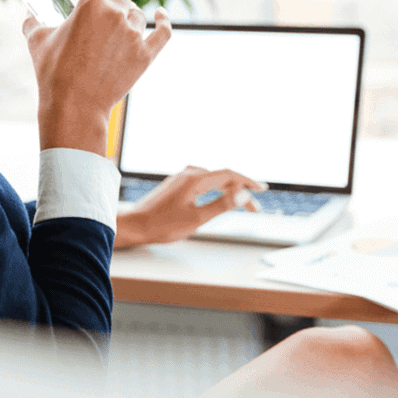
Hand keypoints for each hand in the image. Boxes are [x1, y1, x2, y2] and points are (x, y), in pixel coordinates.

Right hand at [23, 0, 172, 155]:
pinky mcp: (145, 55)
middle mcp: (115, 14)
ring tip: (118, 27)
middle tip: (105, 7)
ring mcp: (133, 34)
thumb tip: (28, 15)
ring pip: (138, 13)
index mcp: (90, 4)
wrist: (74, 105)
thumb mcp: (37, 42)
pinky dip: (164, 21)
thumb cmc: (53, 73)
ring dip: (129, 15)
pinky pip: (163, 32)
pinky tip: (161, 14)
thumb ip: (32, 23)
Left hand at [114, 166, 267, 248]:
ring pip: (212, 179)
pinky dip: (215, 188)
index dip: (248, 181)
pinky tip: (218, 196)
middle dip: (240, 191)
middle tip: (254, 208)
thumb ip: (221, 205)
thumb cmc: (163, 224)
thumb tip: (242, 194)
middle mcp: (189, 173)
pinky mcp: (176, 183)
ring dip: (228, 190)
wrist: (136, 224)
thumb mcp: (197, 219)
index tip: (262, 190)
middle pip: (222, 177)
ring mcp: (181, 177)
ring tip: (240, 203)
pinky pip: (202, 181)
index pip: (229, 175)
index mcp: (196, 179)